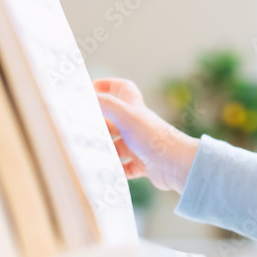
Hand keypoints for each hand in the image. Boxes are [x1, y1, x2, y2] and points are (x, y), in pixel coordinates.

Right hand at [93, 77, 199, 192]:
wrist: (176, 164)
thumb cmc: (154, 137)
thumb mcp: (127, 116)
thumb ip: (107, 104)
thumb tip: (88, 97)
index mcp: (135, 110)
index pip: (123, 89)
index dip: (108, 85)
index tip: (91, 89)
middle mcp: (138, 126)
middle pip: (114, 121)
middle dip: (98, 124)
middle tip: (81, 129)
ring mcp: (141, 146)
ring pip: (117, 146)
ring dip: (105, 149)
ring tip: (89, 152)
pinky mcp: (144, 165)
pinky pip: (126, 167)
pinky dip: (116, 169)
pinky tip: (106, 170)